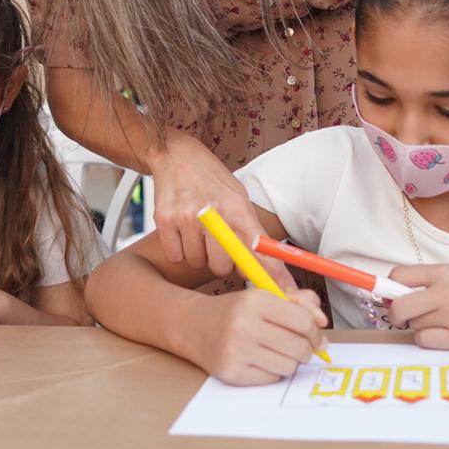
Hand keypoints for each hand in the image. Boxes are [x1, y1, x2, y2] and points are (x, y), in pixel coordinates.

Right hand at [148, 131, 289, 282]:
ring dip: (199, 254)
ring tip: (199, 232)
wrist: (177, 156)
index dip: (272, 274)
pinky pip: (177, 255)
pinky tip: (183, 231)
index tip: (284, 293)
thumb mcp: (238, 198)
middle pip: (222, 265)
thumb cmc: (212, 181)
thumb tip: (271, 271)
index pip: (258, 248)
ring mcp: (186, 216)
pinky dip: (180, 250)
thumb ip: (252, 233)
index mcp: (237, 206)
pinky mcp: (164, 220)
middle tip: (218, 246)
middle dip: (222, 263)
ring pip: (197, 262)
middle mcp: (212, 211)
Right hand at [188, 287, 328, 385]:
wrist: (193, 325)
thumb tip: (322, 322)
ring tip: (275, 351)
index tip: (317, 338)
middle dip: (306, 350)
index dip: (316, 333)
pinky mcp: (232, 373)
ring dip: (288, 361)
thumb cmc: (235, 311)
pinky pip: (271, 379)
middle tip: (300, 347)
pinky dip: (272, 372)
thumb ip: (299, 302)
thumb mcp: (264, 296)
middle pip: (299, 348)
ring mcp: (236, 351)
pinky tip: (260, 360)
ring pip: (288, 367)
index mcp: (255, 300)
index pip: (303, 322)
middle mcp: (244, 325)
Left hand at [386, 265, 448, 348]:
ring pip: (412, 325)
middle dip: (397, 313)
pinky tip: (446, 336)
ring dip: (420, 326)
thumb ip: (436, 282)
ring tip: (444, 322)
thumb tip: (400, 293)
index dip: (389, 287)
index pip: (398, 275)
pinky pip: (425, 341)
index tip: (389, 295)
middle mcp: (445, 292)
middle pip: (398, 306)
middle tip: (406, 316)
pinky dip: (429, 340)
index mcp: (446, 272)